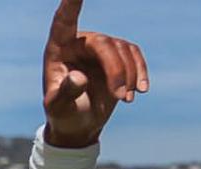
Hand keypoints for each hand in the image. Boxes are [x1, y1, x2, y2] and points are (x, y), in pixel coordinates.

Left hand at [43, 0, 148, 147]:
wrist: (78, 125)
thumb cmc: (62, 115)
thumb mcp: (58, 109)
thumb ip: (65, 93)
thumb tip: (77, 78)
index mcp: (58, 50)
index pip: (63, 21)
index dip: (71, 4)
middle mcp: (79, 42)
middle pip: (104, 44)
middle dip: (116, 71)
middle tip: (120, 97)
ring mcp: (99, 47)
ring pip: (122, 50)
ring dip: (127, 76)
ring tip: (125, 100)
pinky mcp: (117, 55)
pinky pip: (134, 55)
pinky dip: (139, 72)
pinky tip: (141, 90)